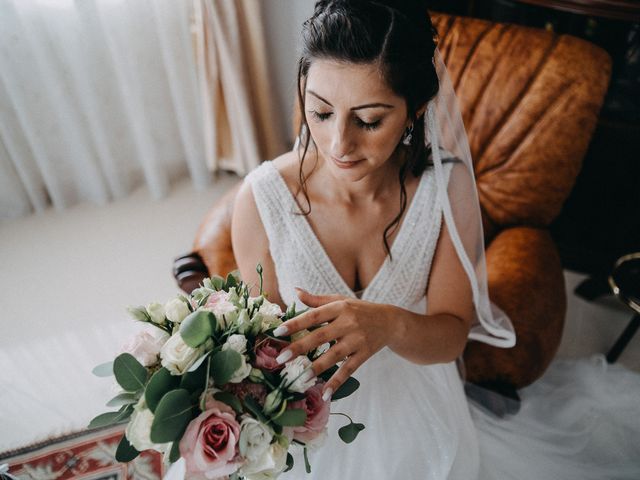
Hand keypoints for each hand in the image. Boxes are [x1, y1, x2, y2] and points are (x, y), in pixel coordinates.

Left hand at [273, 288, 392, 399]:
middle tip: (281, 357)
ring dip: (317, 367)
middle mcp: (348, 323)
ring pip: (334, 355)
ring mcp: (357, 340)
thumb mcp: (340, 300)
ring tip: (300, 377)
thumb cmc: (359, 310)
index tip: (278, 332)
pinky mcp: (364, 354)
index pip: (314, 316)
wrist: (390, 321)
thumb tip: (295, 291)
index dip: (296, 323)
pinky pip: (348, 370)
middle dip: (300, 347)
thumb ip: (317, 300)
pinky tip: (325, 394)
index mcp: (339, 308)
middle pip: (320, 336)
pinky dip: (337, 382)